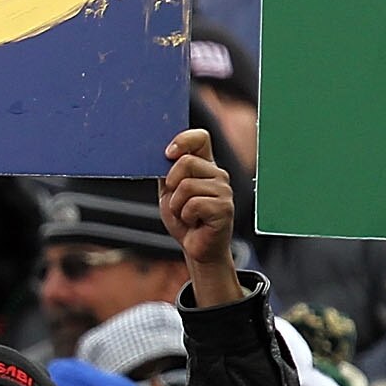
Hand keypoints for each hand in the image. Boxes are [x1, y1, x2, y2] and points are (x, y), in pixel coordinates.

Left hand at [160, 130, 237, 301]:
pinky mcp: (224, 208)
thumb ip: (167, 171)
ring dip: (177, 205)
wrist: (196, 247)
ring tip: (186, 214)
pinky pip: (193, 204)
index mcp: (205, 165)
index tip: (168, 154)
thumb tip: (161, 153)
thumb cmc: (184, 218)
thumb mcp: (169, 191)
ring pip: (186, 186)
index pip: (200, 138)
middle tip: (178, 202)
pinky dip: (185, 216)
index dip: (183, 140)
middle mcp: (218, 174)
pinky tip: (195, 222)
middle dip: (172, 185)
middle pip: (186, 162)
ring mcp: (224, 190)